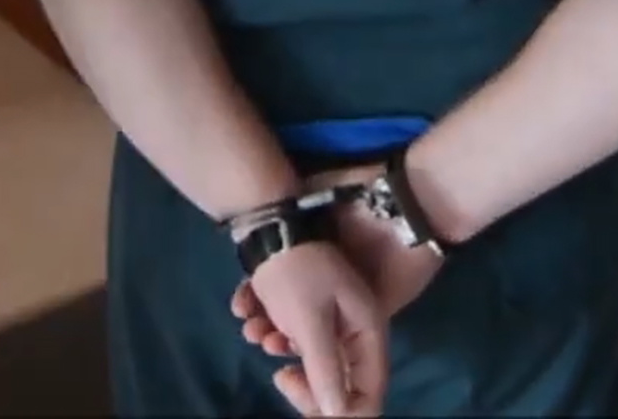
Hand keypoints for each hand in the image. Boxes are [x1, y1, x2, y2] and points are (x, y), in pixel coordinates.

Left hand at [234, 239, 389, 417]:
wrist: (267, 219)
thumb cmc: (296, 272)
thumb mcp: (310, 324)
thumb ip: (325, 370)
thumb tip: (338, 415)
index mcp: (366, 329)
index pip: (370, 388)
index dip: (344, 408)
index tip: (308, 405)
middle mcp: (353, 325)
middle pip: (337, 376)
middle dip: (304, 378)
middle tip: (279, 374)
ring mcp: (327, 312)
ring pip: (307, 352)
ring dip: (278, 346)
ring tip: (256, 331)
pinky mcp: (302, 301)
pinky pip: (289, 328)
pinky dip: (268, 325)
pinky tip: (247, 312)